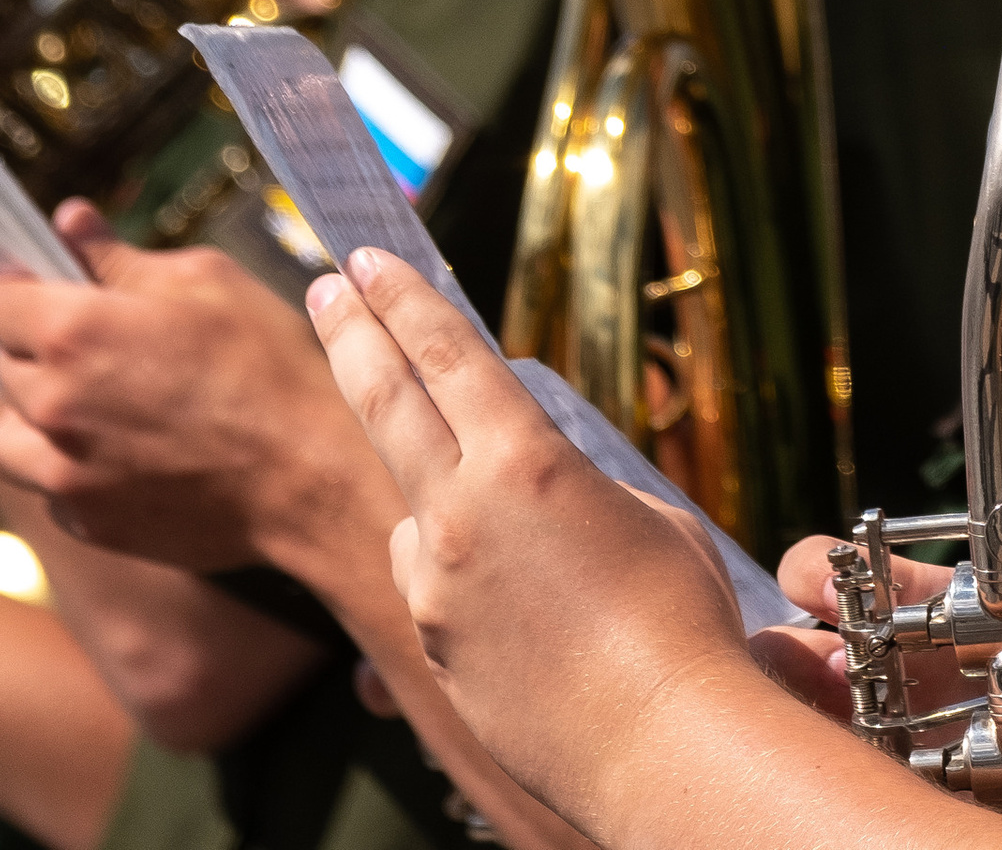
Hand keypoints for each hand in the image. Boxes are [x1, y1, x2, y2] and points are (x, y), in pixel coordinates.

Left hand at [0, 206, 349, 566]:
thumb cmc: (266, 363)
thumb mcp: (206, 280)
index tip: (40, 281)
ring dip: (33, 411)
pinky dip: (67, 463)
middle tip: (93, 335)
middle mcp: (51, 407)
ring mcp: (64, 475)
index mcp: (74, 334)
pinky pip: (47, 486)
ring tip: (89, 398)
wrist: (308, 472)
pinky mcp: (87, 523)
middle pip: (2, 364)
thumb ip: (121, 256)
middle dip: (35, 343)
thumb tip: (70, 222)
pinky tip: (122, 446)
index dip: (15, 284)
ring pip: (7, 436)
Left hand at [309, 252, 757, 839]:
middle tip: (324, 288)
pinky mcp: (432, 645)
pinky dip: (457, 571)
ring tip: (509, 527)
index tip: (369, 258)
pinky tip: (519, 605)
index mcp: (524, 460)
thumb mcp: (645, 517)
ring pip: (414, 509)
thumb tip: (536, 489)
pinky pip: (431, 583)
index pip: (447, 352)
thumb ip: (574, 485)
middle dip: (352, 335)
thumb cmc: (677, 622)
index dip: (405, 297)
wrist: (656, 744)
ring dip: (434, 492)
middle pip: (386, 401)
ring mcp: (436, 584)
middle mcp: (461, 512)